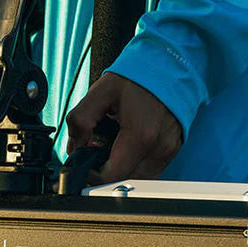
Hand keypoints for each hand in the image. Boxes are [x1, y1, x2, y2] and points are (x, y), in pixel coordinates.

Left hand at [66, 73, 182, 183]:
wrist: (169, 64)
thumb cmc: (138, 76)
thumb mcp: (100, 92)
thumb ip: (80, 119)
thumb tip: (74, 147)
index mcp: (140, 134)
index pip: (112, 176)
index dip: (93, 176)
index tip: (85, 165)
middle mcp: (159, 147)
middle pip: (126, 181)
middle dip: (106, 175)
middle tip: (95, 156)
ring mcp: (169, 150)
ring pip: (140, 180)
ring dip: (122, 172)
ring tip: (110, 151)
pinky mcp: (173, 149)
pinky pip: (152, 170)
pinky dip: (135, 166)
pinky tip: (126, 148)